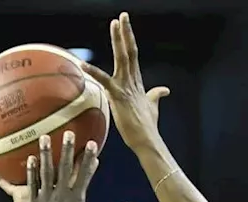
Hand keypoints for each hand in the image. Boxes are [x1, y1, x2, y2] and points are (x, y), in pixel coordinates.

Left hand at [23, 130, 133, 201]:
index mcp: (76, 200)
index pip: (85, 174)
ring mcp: (45, 199)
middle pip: (64, 167)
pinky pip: (32, 183)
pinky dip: (31, 170)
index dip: (89, 158)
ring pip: (46, 171)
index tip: (92, 143)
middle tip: (68, 132)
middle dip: (67, 148)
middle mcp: (60, 195)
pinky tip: (30, 158)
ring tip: (44, 137)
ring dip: (45, 153)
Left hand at [80, 12, 168, 149]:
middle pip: (129, 51)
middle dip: (125, 33)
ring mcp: (125, 86)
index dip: (129, 38)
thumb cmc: (147, 125)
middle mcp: (132, 80)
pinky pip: (104, 81)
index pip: (133, 54)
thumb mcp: (153, 106)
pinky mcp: (117, 96)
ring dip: (118, 40)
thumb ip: (156, 95)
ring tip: (114, 24)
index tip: (124, 24)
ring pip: (122, 57)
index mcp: (137, 81)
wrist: (147, 138)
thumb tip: (165, 90)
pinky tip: (82, 65)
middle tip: (122, 16)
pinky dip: (93, 72)